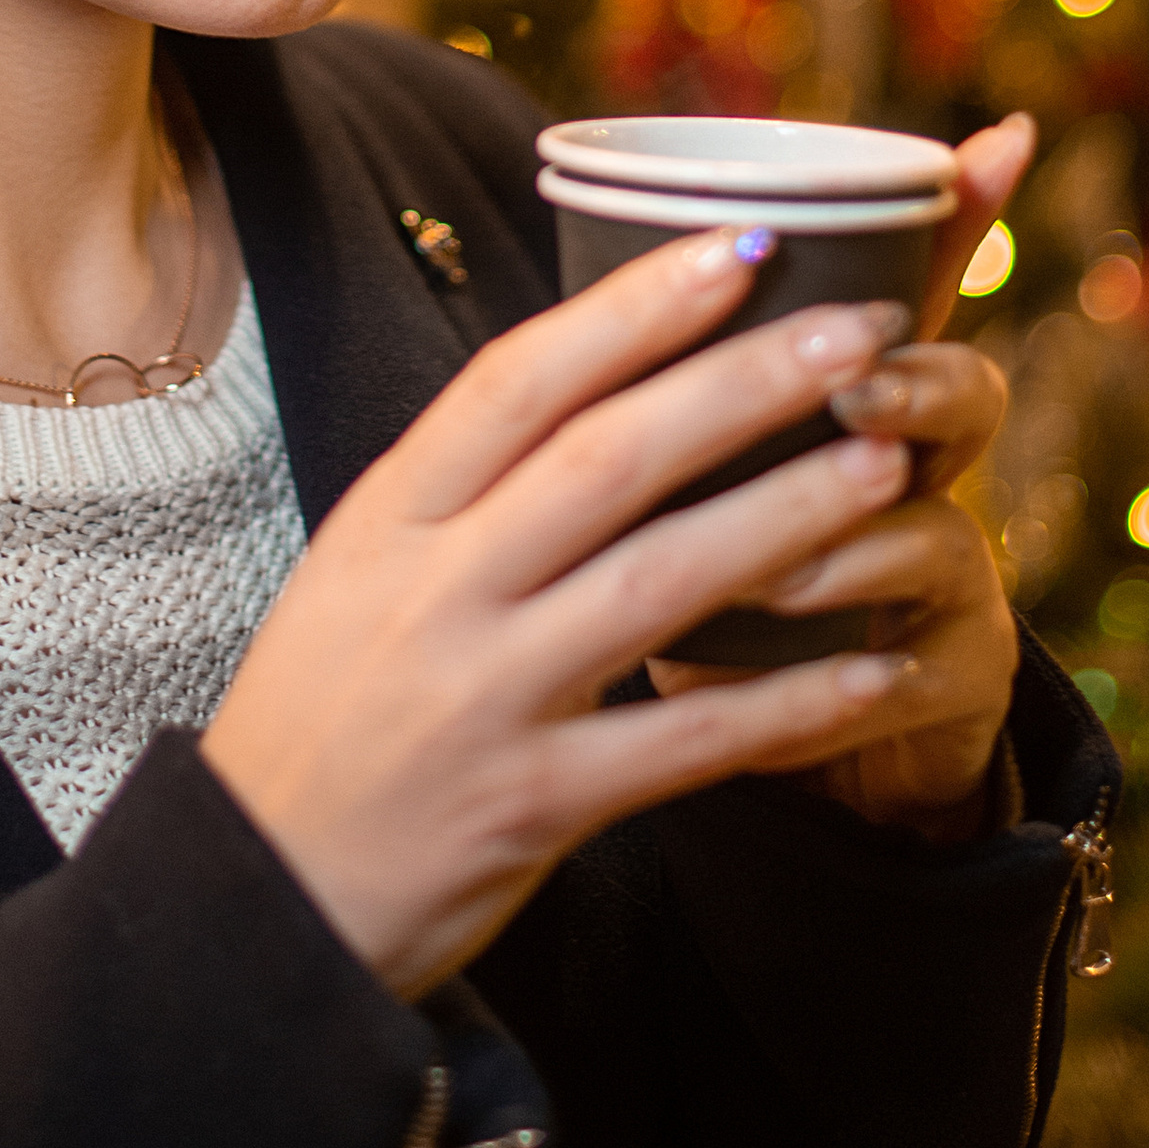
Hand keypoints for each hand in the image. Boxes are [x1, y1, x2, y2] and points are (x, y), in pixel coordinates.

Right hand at [204, 233, 951, 998]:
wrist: (260, 902)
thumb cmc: (323, 714)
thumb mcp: (357, 571)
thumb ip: (464, 487)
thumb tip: (599, 368)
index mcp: (387, 518)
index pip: (517, 381)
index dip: (632, 308)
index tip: (737, 246)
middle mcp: (432, 595)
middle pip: (605, 460)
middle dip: (741, 383)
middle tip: (859, 329)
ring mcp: (482, 701)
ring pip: (657, 584)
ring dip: (784, 516)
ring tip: (887, 464)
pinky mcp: (530, 807)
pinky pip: (683, 744)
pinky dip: (785, 705)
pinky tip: (873, 670)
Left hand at [644, 114, 1031, 838]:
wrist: (785, 747)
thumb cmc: (712, 579)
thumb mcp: (677, 467)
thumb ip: (665, 367)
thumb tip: (630, 234)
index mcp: (858, 390)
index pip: (917, 283)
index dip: (955, 221)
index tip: (973, 156)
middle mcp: (924, 469)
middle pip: (962, 394)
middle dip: (912, 384)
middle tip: (848, 391)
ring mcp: (950, 581)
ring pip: (936, 536)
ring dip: (848, 550)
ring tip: (770, 575)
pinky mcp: (952, 688)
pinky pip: (917, 678)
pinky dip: (845, 687)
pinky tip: (796, 693)